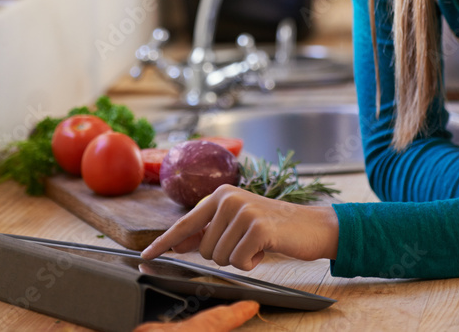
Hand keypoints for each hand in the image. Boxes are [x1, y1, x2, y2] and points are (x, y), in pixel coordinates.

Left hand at [140, 184, 338, 269]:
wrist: (313, 226)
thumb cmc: (274, 228)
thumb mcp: (237, 224)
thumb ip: (209, 231)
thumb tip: (178, 242)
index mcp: (220, 195)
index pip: (185, 223)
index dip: (164, 242)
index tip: (145, 255)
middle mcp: (228, 198)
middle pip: (204, 249)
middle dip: (225, 255)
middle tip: (247, 243)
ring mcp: (242, 210)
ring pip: (219, 257)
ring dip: (240, 259)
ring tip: (258, 244)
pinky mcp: (256, 226)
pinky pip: (238, 261)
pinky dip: (252, 263)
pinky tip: (266, 248)